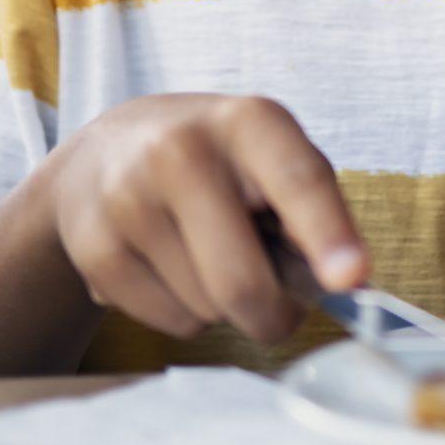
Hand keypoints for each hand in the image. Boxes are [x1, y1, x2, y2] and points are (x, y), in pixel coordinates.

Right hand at [46, 93, 366, 343]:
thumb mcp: (272, 156)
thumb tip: (347, 282)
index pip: (296, 180)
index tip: (351, 278)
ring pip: (206, 310)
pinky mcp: (93, 247)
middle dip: (274, 316)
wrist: (105, 153)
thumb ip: (315, 210)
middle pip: (241, 280)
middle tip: (282, 313)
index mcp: (248, 122)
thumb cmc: (219, 164)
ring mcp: (128, 199)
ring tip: (210, 259)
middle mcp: (181, 151)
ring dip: (225, 308)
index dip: (328, 233)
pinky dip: (185, 314)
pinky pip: (169, 322)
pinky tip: (172, 269)